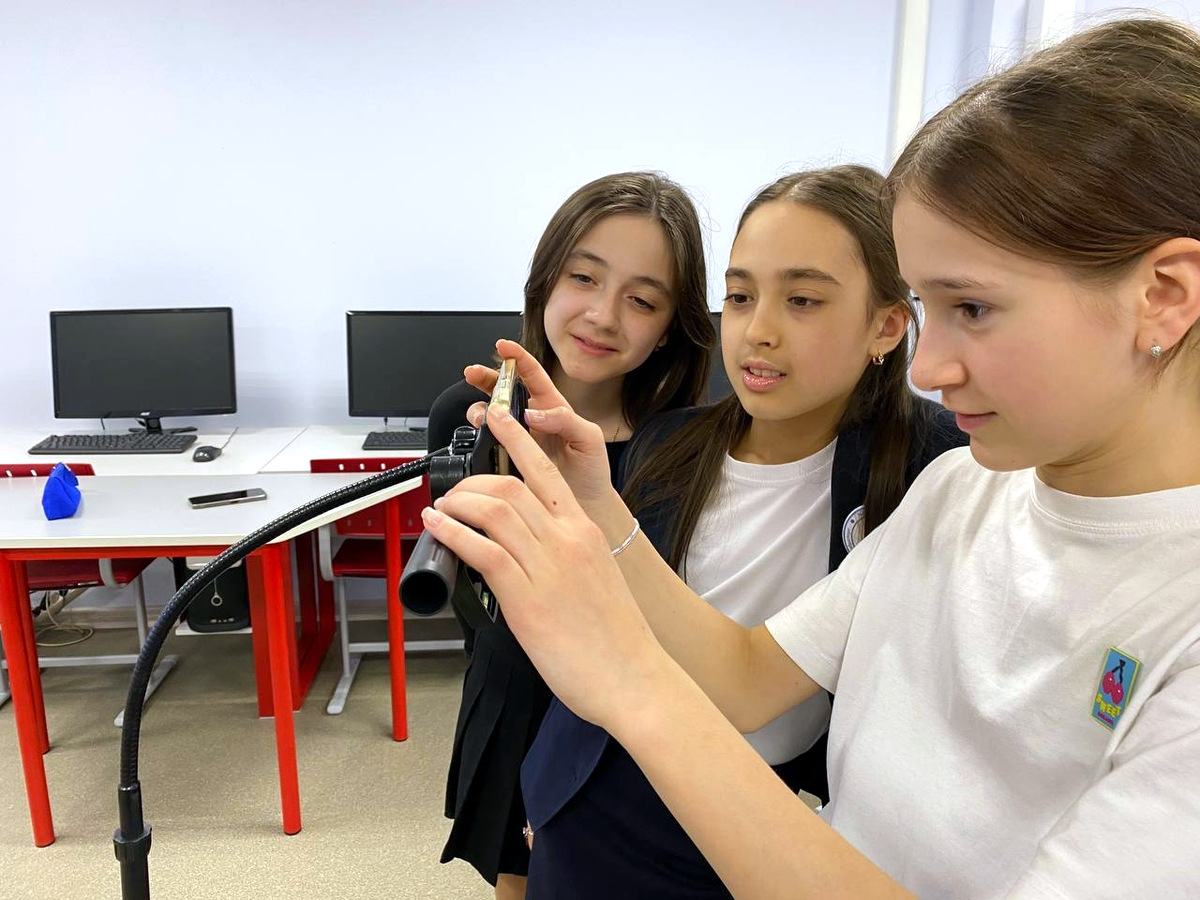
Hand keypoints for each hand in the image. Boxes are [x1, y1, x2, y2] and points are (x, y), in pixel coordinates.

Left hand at [420, 404, 666, 729]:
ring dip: (457, 502)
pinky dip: (453, 533)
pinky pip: (483, 549)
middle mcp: (566, 539)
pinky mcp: (527, 595)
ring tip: (441, 508)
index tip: (498, 419)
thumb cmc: (617, 640)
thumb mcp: (595, 579)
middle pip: (511, 484)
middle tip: (452, 487)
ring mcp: (547, 565)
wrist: (634, 678)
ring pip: (493, 509)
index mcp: (584, 532)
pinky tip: (438, 528)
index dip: (516, 440)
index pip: (545, 472)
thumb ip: (564, 557)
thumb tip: (527, 555)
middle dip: (471, 478)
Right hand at [465, 339, 616, 517]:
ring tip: (482, 417)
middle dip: (484, 378)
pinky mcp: (506, 462)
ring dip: (479, 411)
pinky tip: (480, 441)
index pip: (532, 375)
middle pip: (501, 391)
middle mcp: (530, 422)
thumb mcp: (589, 438)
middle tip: (472, 374)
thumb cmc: (593, 472)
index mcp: (552, 408)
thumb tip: (534, 412)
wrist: (588, 509)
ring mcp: (517, 441)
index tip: (502, 346)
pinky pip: (485, 446)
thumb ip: (566, 420)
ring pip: (489, 417)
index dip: (516, 357)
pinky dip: (477, 440)